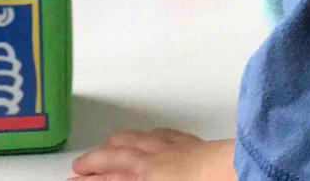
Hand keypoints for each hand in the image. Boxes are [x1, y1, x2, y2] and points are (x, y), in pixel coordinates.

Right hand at [68, 127, 235, 179]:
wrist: (234, 172)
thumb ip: (128, 178)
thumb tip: (114, 176)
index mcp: (144, 174)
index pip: (109, 176)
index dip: (90, 178)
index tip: (75, 179)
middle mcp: (154, 157)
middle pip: (117, 153)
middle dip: (96, 159)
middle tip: (81, 165)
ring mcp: (174, 147)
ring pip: (138, 138)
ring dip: (118, 142)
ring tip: (107, 146)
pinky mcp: (193, 142)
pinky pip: (163, 134)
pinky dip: (149, 135)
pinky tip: (150, 136)